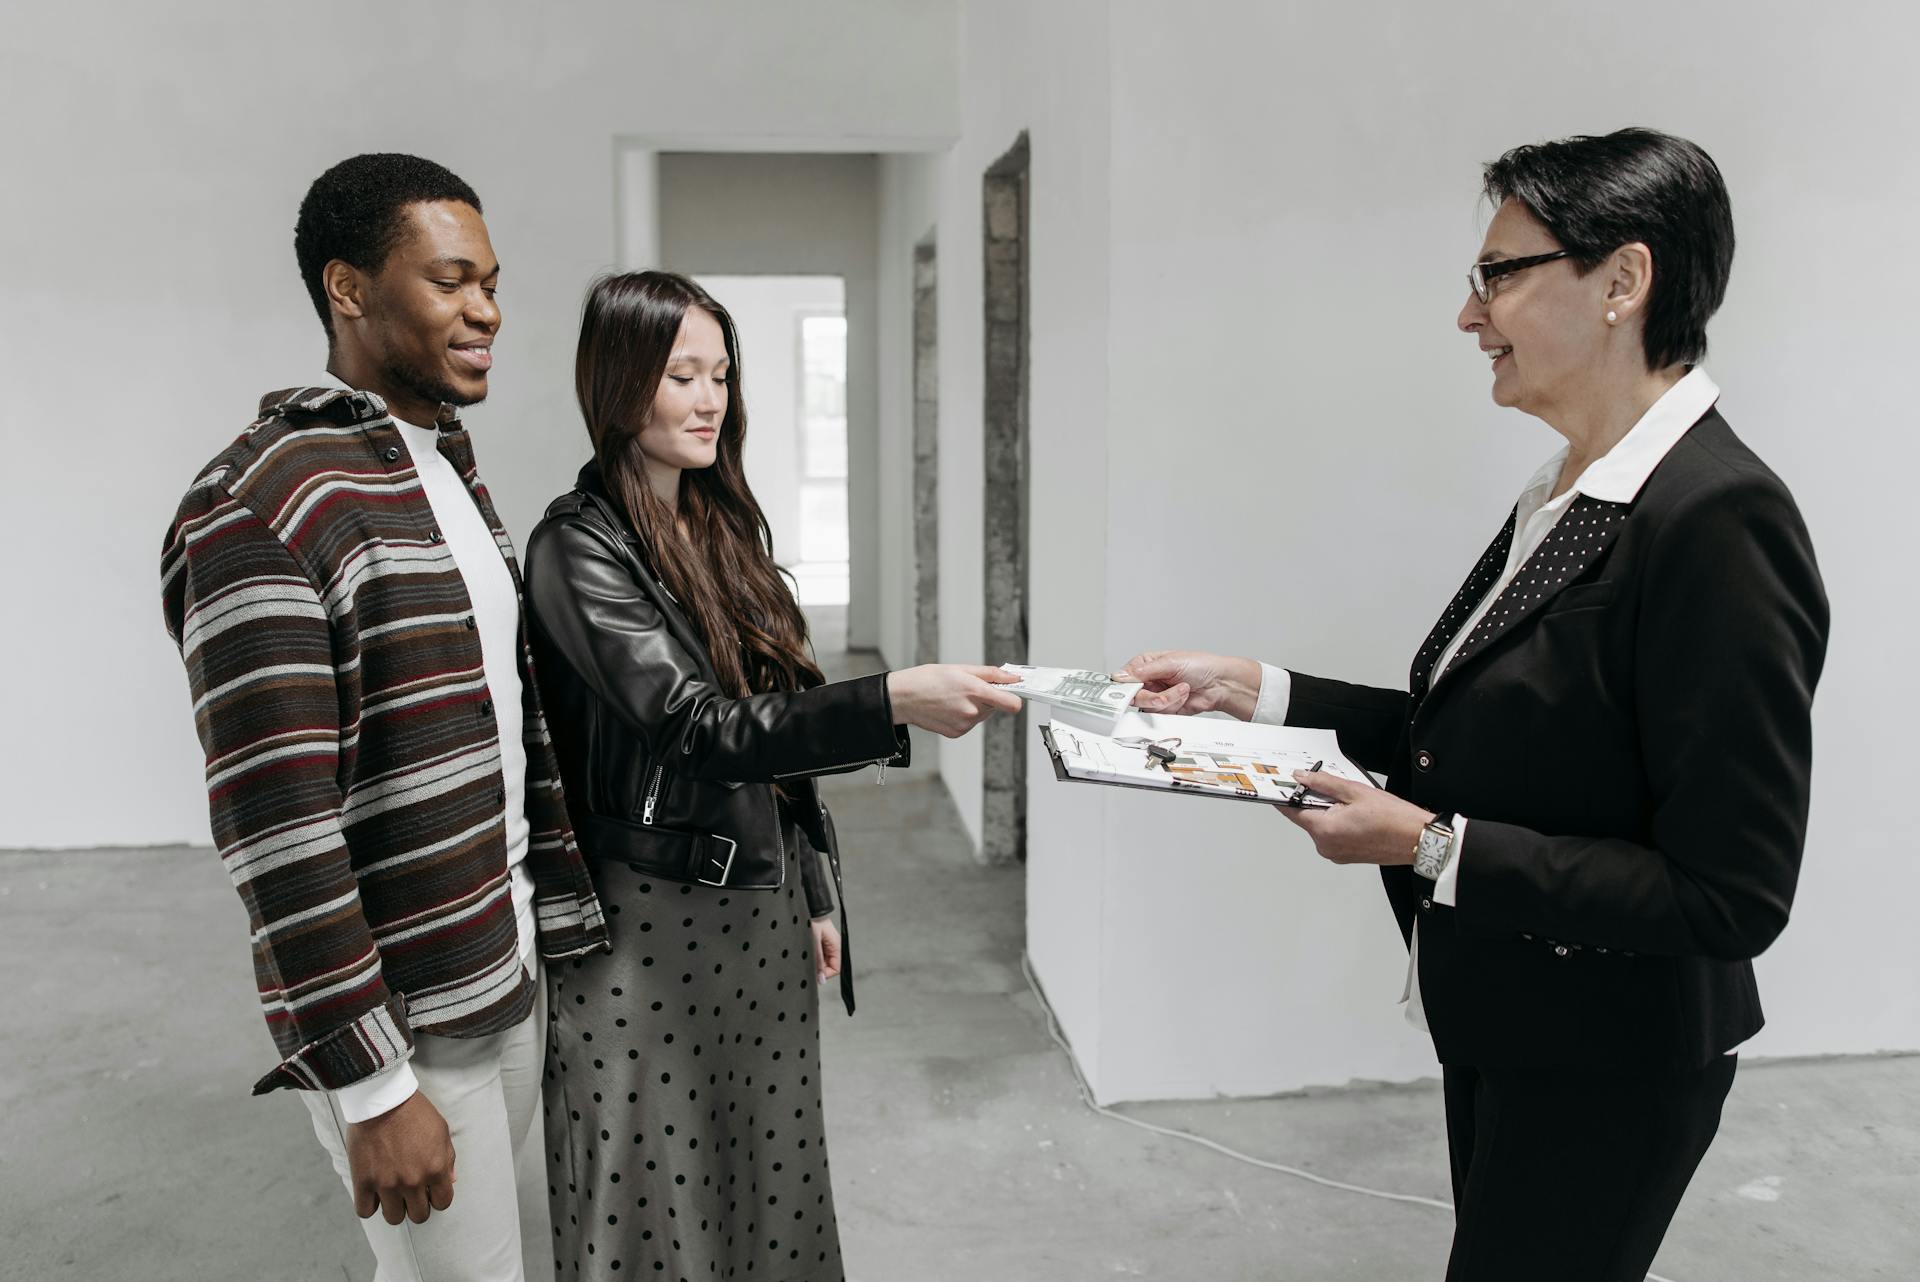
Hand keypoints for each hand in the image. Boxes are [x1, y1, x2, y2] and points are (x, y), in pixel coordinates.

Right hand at [344, 1088, 455, 1224]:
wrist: (383, 1100)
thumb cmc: (414, 1112)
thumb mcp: (441, 1132)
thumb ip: (447, 1159)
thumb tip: (450, 1181)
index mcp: (436, 1169)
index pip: (443, 1203)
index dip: (437, 1198)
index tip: (430, 1192)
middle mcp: (413, 1181)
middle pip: (419, 1215)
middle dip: (417, 1206)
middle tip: (410, 1193)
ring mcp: (387, 1184)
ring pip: (394, 1218)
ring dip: (394, 1208)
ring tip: (392, 1194)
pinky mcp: (364, 1181)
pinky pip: (366, 1211)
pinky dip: (369, 1205)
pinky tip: (373, 1193)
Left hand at [812, 917, 841, 985]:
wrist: (811, 909)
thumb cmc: (814, 922)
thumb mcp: (815, 943)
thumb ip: (818, 961)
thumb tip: (821, 979)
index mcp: (837, 948)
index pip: (836, 969)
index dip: (826, 974)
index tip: (814, 974)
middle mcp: (834, 948)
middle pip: (829, 966)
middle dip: (819, 967)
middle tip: (808, 961)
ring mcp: (828, 946)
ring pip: (823, 962)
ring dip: (815, 961)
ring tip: (807, 952)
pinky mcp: (822, 943)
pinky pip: (819, 955)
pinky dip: (813, 956)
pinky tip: (808, 950)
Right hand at [886, 664, 1024, 737]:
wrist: (903, 698)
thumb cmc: (927, 680)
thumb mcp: (962, 668)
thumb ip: (992, 674)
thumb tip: (1013, 677)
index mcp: (975, 692)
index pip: (1012, 704)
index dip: (1016, 697)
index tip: (1013, 691)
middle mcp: (972, 712)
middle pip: (996, 707)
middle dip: (988, 697)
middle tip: (969, 687)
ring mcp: (964, 725)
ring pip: (982, 715)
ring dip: (975, 706)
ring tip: (954, 697)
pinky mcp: (957, 733)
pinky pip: (970, 723)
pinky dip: (964, 715)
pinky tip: (949, 707)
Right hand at [1113, 650, 1262, 719]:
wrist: (1220, 684)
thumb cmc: (1200, 666)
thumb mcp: (1170, 663)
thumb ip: (1143, 671)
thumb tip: (1120, 676)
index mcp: (1146, 664)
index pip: (1124, 677)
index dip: (1124, 687)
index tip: (1128, 693)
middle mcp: (1148, 680)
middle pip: (1134, 696)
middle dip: (1152, 697)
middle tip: (1163, 694)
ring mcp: (1156, 695)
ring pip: (1147, 706)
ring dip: (1168, 700)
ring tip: (1182, 689)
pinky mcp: (1165, 709)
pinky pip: (1160, 713)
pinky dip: (1173, 706)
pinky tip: (1183, 696)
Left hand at [1278, 771, 1432, 865]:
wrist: (1417, 840)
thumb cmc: (1393, 819)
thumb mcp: (1355, 791)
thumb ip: (1324, 783)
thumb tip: (1302, 777)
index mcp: (1324, 830)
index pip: (1291, 811)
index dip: (1287, 795)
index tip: (1284, 784)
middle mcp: (1326, 846)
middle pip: (1307, 817)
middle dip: (1314, 800)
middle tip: (1331, 786)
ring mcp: (1335, 853)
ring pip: (1321, 825)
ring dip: (1328, 811)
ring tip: (1352, 802)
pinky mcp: (1345, 856)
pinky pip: (1332, 835)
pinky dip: (1337, 822)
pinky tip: (1355, 814)